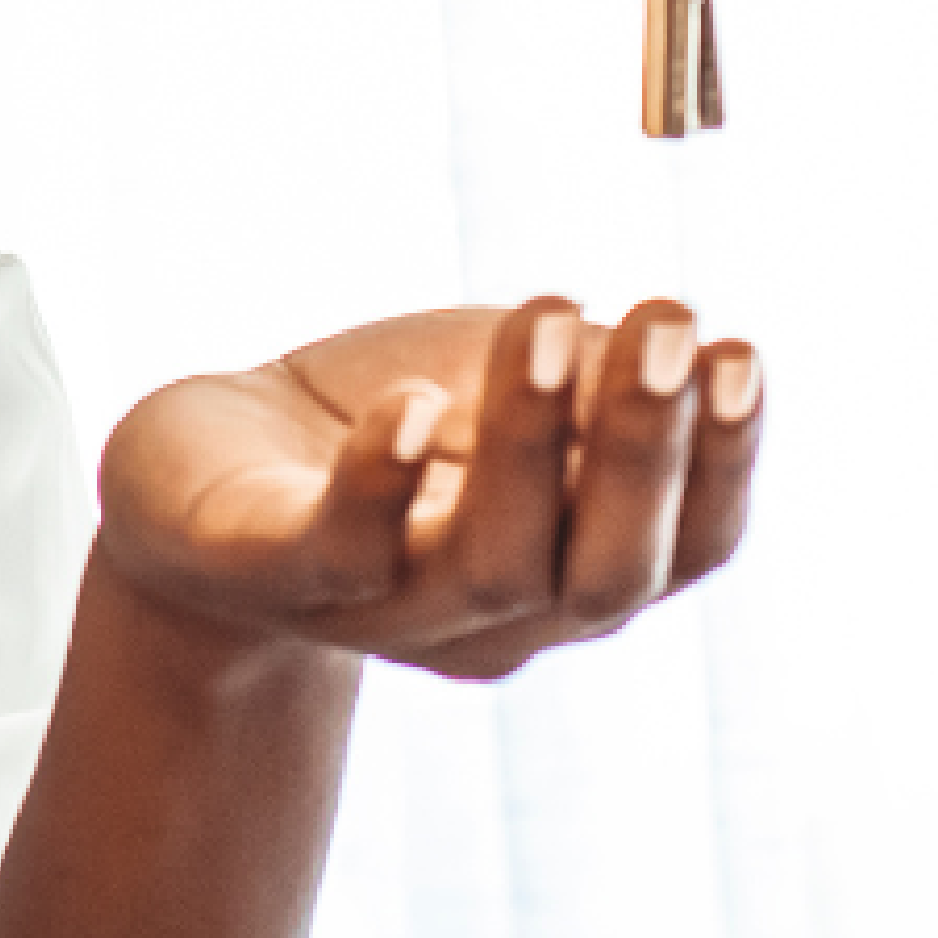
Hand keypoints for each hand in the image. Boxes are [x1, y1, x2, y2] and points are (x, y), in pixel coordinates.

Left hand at [92, 297, 765, 680]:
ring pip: (488, 565)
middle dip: (643, 451)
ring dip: (528, 442)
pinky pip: (339, 554)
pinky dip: (381, 485)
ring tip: (549, 324)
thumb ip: (596, 379)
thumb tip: (691, 344)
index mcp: (572, 567)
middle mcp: (497, 613)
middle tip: (667, 327)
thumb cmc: (381, 427)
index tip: (740, 354)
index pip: (686, 550)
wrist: (196, 485)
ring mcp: (386, 608)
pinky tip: (410, 406)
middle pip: (603, 575)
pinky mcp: (275, 575)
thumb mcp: (504, 387)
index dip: (726, 465)